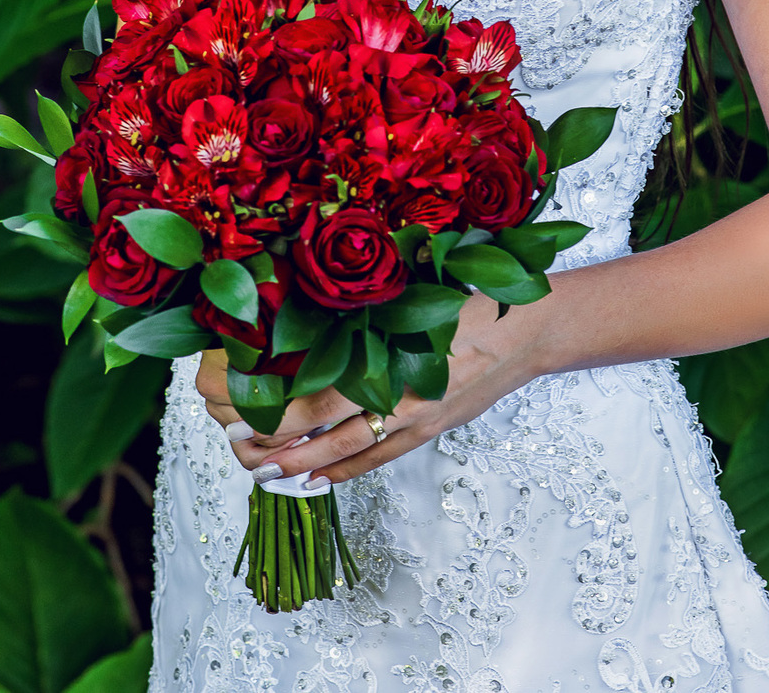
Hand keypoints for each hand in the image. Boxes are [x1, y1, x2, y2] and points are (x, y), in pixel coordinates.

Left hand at [195, 290, 542, 486]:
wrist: (530, 327)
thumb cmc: (470, 296)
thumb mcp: (413, 291)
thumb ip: (366, 305)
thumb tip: (308, 303)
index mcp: (391, 356)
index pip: (320, 397)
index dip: (276, 413)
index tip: (240, 412)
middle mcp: (401, 395)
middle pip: (327, 433)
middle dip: (279, 447)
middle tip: (239, 448)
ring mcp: (418, 418)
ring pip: (350, 453)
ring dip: (304, 465)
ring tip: (265, 471)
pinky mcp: (432, 428)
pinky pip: (382, 457)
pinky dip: (346, 471)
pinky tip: (318, 477)